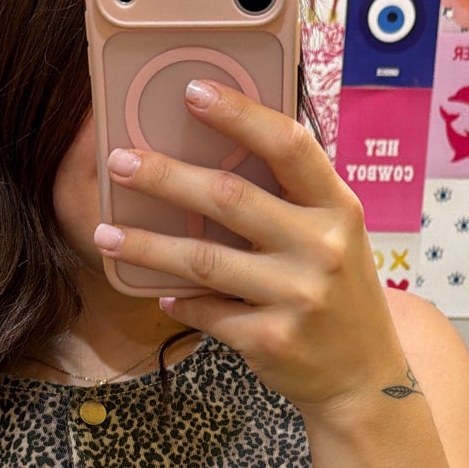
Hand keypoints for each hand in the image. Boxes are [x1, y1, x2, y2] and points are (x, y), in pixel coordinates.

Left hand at [93, 79, 407, 414]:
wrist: (364, 375)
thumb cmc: (339, 292)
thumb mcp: (335, 236)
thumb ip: (292, 198)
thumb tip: (215, 149)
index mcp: (338, 208)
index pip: (288, 146)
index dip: (240, 114)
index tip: (192, 91)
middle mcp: (322, 248)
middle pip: (229, 198)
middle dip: (166, 177)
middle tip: (120, 162)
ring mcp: (298, 296)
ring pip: (203, 260)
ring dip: (147, 244)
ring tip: (104, 232)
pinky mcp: (272, 340)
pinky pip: (206, 311)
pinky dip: (178, 301)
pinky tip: (159, 293)